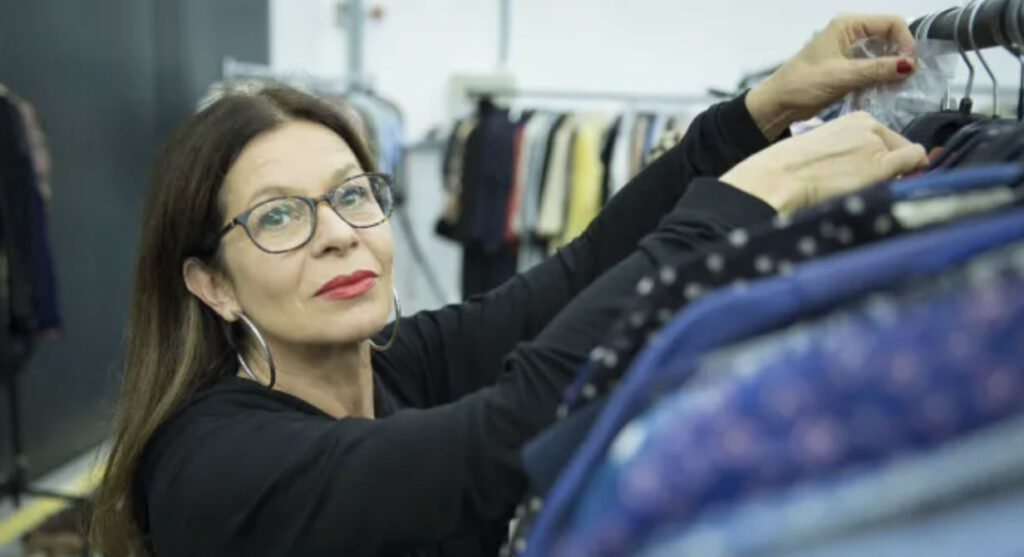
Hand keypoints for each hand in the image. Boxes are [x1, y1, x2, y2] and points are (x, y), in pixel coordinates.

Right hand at [721, 112, 926, 212]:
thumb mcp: (825, 149)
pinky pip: (915, 159)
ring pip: (905, 157)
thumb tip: (868, 164)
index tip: (871, 172)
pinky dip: (916, 169)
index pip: (884, 138)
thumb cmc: (793, 169)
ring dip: (895, 173)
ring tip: (868, 187)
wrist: (781, 178)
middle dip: (892, 165)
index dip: (882, 157)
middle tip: (865, 183)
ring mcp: (877, 144)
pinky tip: (902, 181)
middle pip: (897, 147)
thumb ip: (850, 152)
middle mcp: (870, 126)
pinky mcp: (882, 164)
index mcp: (855, 119)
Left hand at [746, 14, 917, 138]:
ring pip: (882, 54)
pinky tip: (885, 90)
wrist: (779, 103)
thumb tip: (909, 65)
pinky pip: (873, 68)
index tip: (910, 65)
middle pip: (889, 37)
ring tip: (898, 86)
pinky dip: (881, 77)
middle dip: (900, 55)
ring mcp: (849, 51)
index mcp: (848, 25)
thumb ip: (877, 69)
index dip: (905, 41)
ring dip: (891, 68)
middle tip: (907, 78)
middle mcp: (851, 33)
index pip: (890, 23)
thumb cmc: (803, 84)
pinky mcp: (848, 68)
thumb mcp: (843, 76)